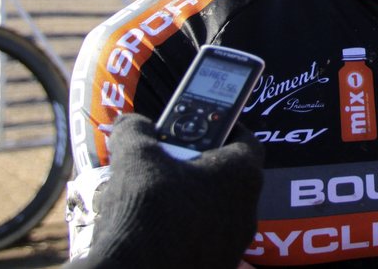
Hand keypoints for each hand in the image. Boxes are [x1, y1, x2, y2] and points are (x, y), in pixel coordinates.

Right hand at [83, 113, 264, 268]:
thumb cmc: (146, 210)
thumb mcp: (135, 156)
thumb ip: (136, 131)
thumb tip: (130, 123)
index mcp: (241, 175)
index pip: (244, 139)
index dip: (221, 127)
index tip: (197, 124)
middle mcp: (247, 210)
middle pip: (223, 176)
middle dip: (192, 166)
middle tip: (162, 161)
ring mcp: (233, 243)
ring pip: (209, 210)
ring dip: (183, 199)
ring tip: (147, 197)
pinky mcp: (215, 265)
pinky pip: (199, 239)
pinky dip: (179, 229)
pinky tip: (148, 229)